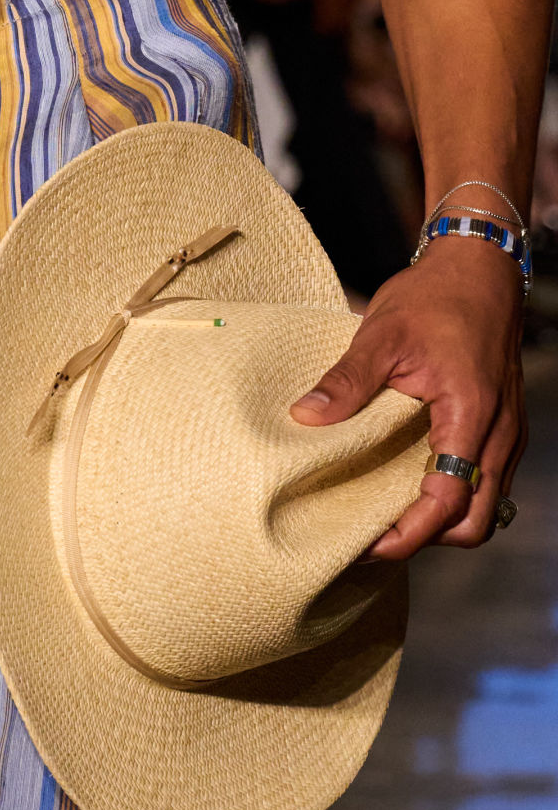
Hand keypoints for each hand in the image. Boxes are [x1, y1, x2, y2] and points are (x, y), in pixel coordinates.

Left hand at [290, 238, 526, 559]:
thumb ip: (347, 381)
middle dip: (427, 539)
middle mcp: (497, 433)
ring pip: (484, 506)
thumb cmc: (436, 296)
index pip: (448, 501)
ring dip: (441, 520)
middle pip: (474, 522)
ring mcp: (505, 433)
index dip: (409, 534)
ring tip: (389, 514)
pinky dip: (452, 495)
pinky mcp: (499, 427)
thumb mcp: (382, 335)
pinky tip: (410, 484)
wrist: (479, 266)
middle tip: (375, 534)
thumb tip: (306, 416)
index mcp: (471, 414)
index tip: (367, 543)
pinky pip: (483, 482)